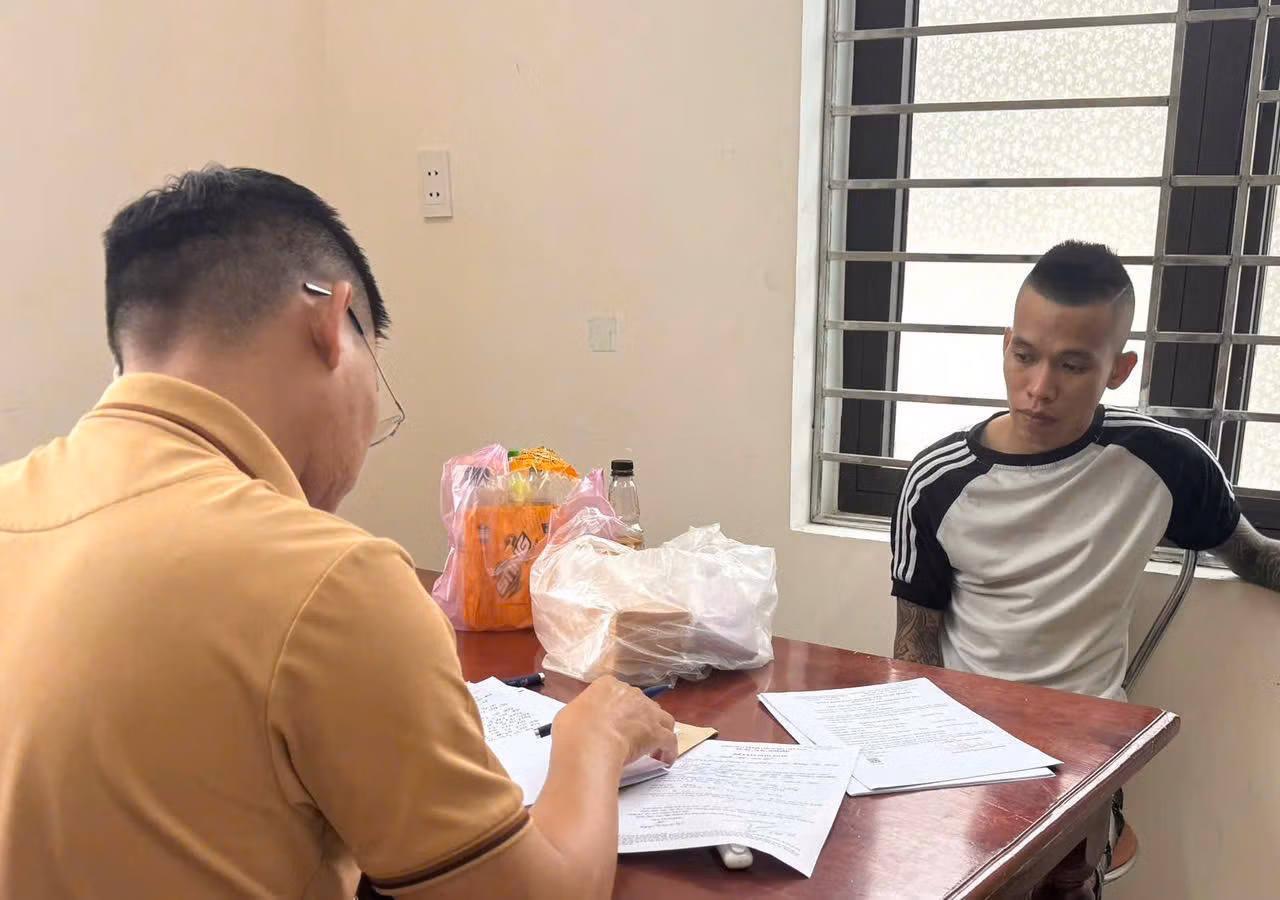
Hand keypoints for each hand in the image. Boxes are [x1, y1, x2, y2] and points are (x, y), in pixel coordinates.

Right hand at [553, 676, 676, 766]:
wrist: (589, 741)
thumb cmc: (574, 727)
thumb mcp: (569, 713)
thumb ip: (582, 714)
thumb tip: (583, 722)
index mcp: (608, 685)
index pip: (618, 692)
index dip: (619, 708)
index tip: (616, 722)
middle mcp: (631, 694)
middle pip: (642, 704)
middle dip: (640, 719)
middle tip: (633, 738)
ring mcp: (647, 712)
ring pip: (662, 718)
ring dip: (660, 730)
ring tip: (654, 748)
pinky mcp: (657, 732)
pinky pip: (669, 740)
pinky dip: (669, 750)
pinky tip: (665, 760)